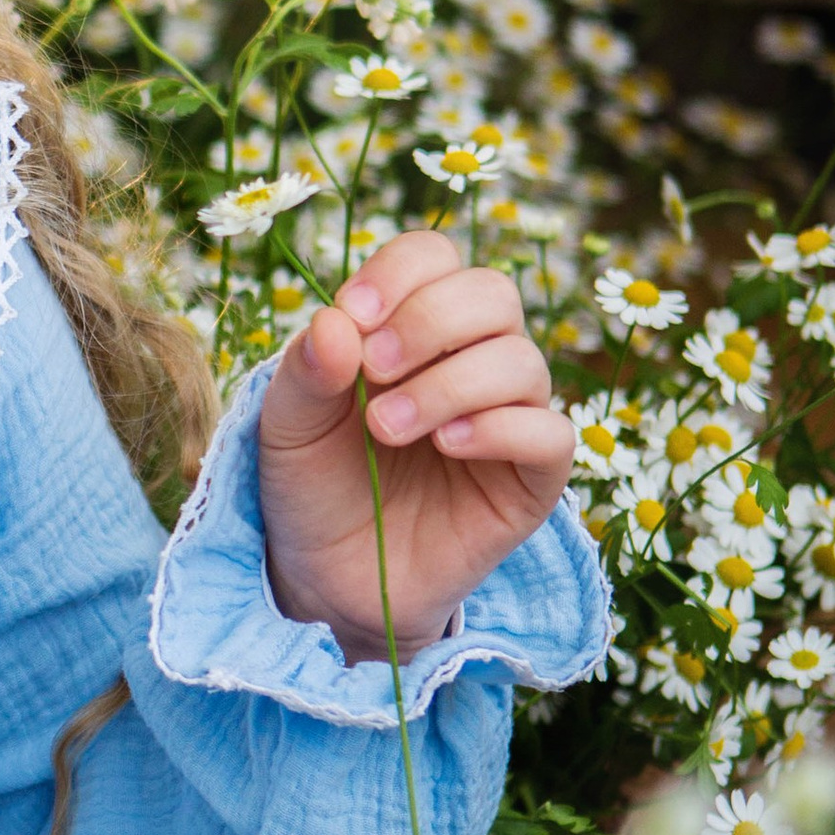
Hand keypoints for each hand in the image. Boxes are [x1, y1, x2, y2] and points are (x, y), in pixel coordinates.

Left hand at [256, 228, 573, 661]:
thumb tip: (338, 321)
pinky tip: (445, 446)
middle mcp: (470, 359)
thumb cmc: (312, 485)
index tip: (352, 316)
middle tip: (374, 370)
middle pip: (492, 292)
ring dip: (449, 384)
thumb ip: (306, 369)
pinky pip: (549, 433)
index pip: (434, 257)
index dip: (399, 273)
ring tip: (386, 428)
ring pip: (522, 361)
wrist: (326, 577)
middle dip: (430, 320)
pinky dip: (498, 428)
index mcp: (410, 327)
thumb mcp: (285, 425)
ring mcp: (508, 416)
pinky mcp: (532, 480)